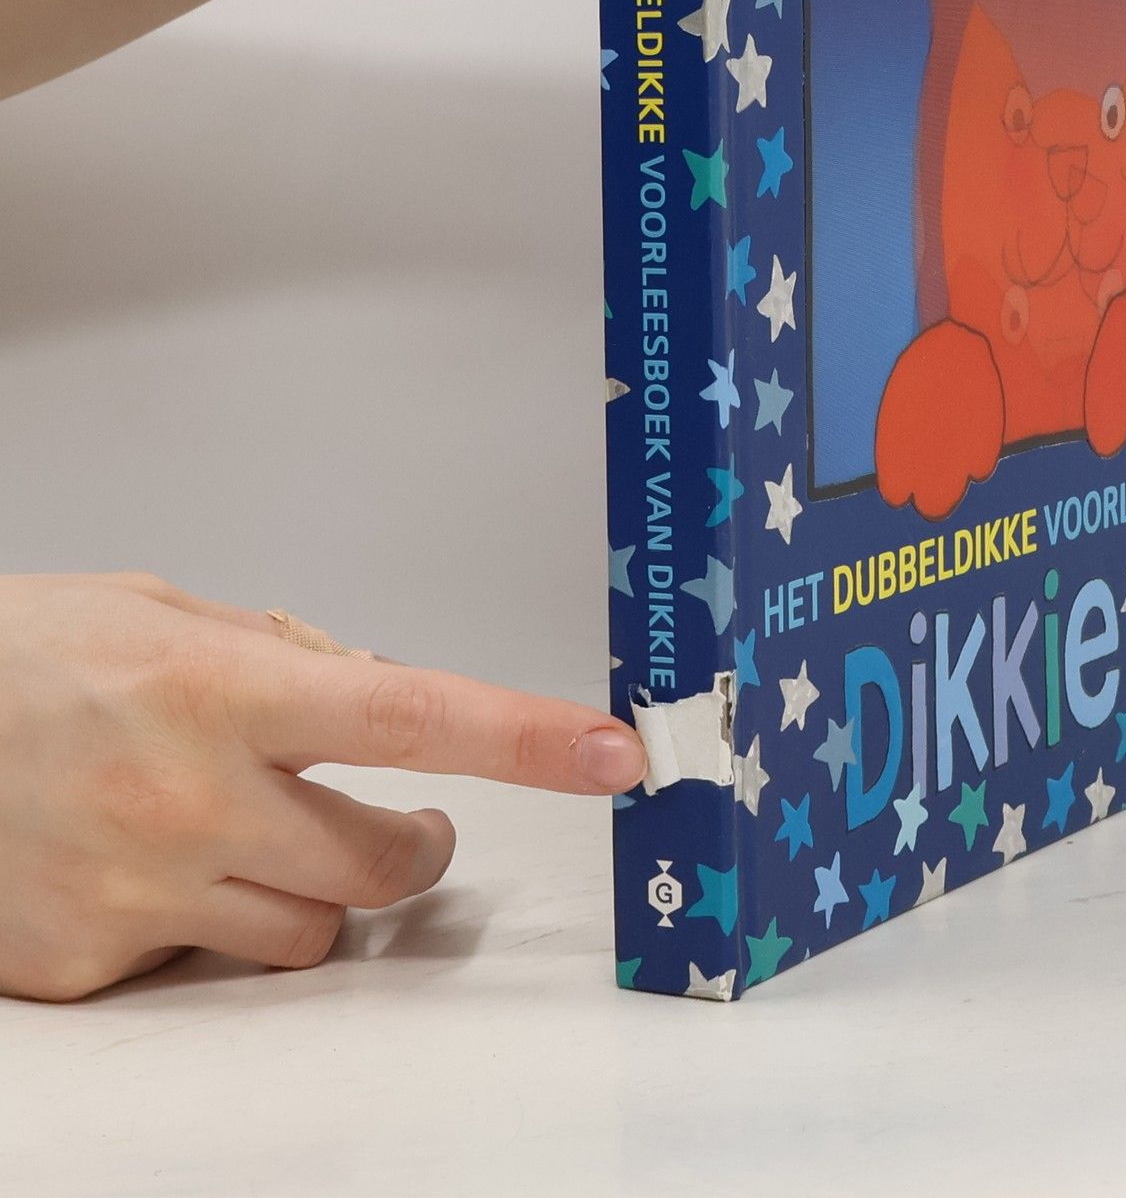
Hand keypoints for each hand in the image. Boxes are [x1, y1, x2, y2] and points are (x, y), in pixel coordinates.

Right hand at [0, 571, 647, 1001]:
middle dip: (415, 846)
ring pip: (309, 935)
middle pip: (382, 865)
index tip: (614, 752)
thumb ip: (286, 655)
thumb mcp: (165, 613)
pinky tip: (150, 866)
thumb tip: (382, 690)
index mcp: (222, 689)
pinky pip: (205, 965)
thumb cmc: (24, 657)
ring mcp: (136, 892)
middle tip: (408, 822)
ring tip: (256, 834)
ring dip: (316, 891)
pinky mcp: (88, 965)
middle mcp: (187, 797)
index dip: (526, 737)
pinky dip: (207, 922)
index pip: (414, 714)